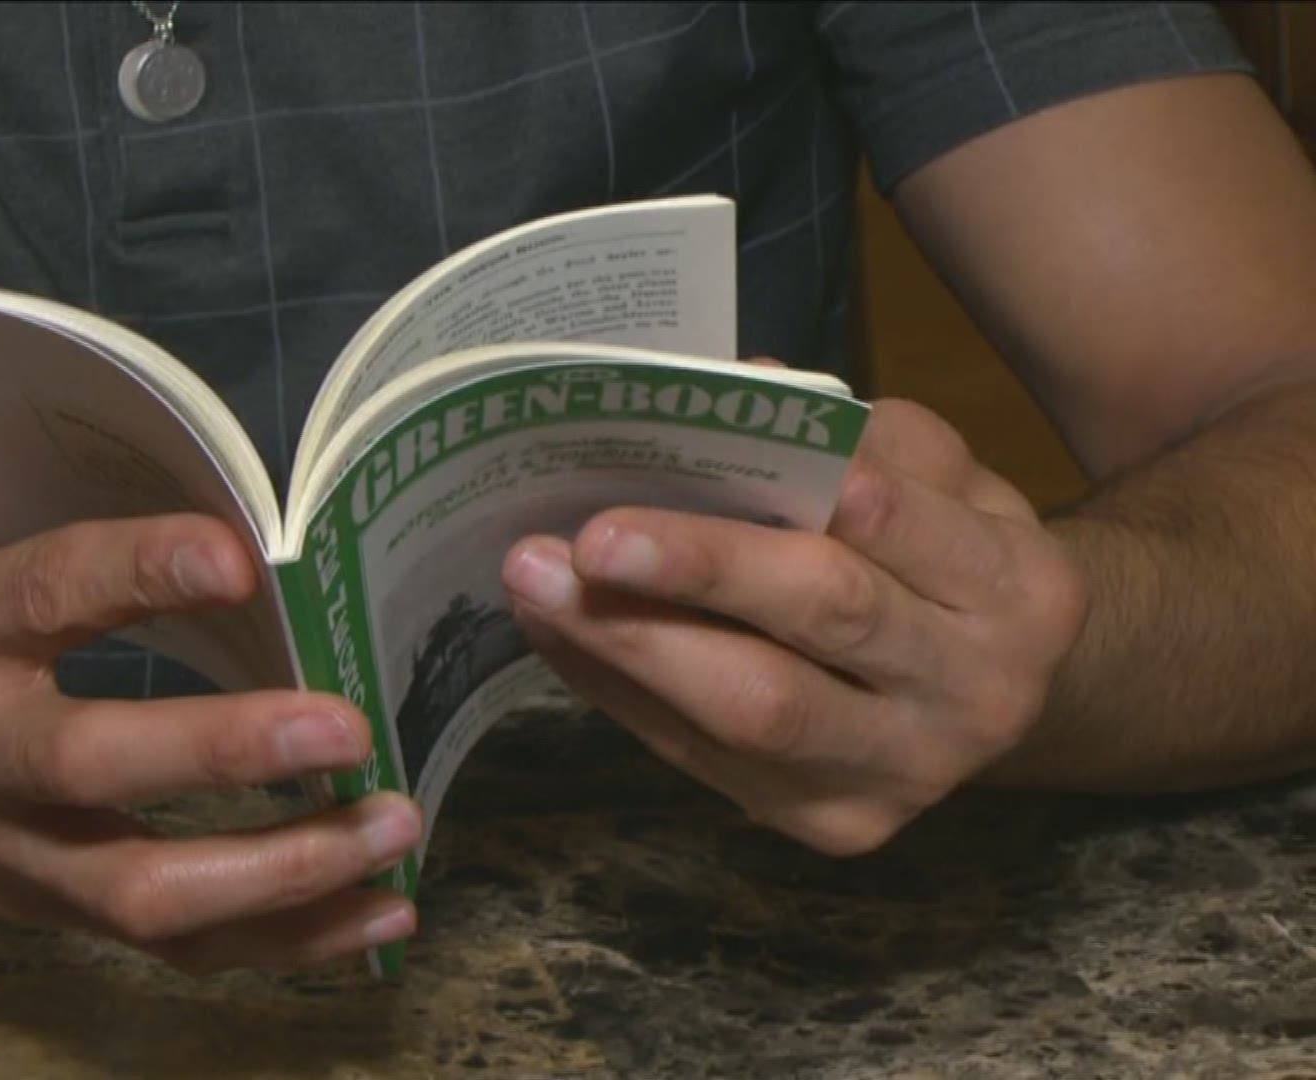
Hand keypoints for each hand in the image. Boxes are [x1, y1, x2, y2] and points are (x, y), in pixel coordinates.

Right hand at [0, 235, 420, 972]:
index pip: (38, 597)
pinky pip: (174, 944)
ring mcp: (8, 846)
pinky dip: (283, 941)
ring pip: (144, 892)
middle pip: (94, 771)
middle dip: (223, 753)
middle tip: (345, 723)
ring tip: (392, 830)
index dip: (133, 573)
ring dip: (279, 874)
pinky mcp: (49, 902)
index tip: (237, 553)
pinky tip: (378, 915)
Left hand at [502, 394, 1087, 855]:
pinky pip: (705, 757)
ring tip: (536, 586)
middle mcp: (975, 693)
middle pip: (825, 620)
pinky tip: (561, 633)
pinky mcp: (832, 825)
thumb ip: (853, 433)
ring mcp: (902, 775)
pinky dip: (621, 690)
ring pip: (756, 713)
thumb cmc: (948, 554)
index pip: (897, 526)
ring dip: (630, 645)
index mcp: (1018, 586)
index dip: (801, 487)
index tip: (691, 454)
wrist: (998, 690)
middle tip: (586, 538)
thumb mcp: (938, 477)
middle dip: (696, 572)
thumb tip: (733, 388)